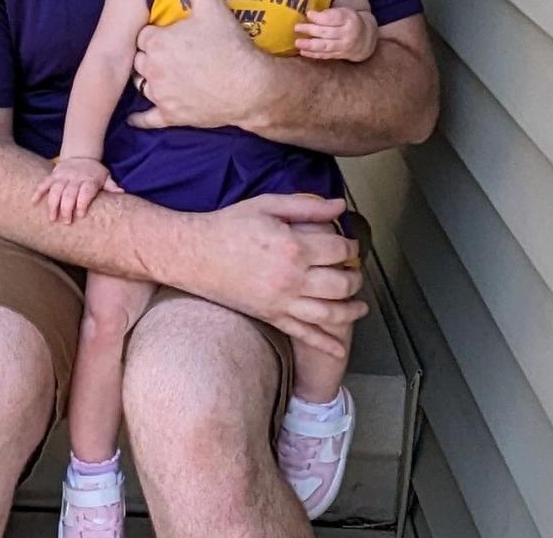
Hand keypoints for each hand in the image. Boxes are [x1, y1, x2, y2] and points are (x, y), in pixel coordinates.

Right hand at [31, 157, 122, 222]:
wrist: (81, 154)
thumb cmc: (94, 172)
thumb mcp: (105, 176)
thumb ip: (111, 186)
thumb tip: (121, 193)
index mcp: (89, 180)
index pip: (85, 191)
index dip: (82, 202)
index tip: (80, 214)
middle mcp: (75, 178)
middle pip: (69, 193)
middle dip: (66, 208)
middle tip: (66, 222)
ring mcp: (62, 177)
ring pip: (56, 190)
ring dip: (53, 204)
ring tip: (52, 218)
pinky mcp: (53, 175)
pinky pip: (44, 183)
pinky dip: (38, 191)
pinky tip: (33, 201)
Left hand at [129, 0, 266, 129]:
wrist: (251, 87)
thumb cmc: (231, 46)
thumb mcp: (212, 6)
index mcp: (155, 42)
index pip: (144, 35)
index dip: (158, 34)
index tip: (174, 35)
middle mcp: (151, 69)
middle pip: (140, 59)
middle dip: (152, 56)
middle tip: (175, 54)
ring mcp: (160, 94)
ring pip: (143, 84)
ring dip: (151, 79)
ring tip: (170, 74)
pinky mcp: (170, 116)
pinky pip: (147, 118)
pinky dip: (141, 118)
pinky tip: (135, 118)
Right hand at [184, 194, 366, 358]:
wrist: (192, 253)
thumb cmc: (227, 226)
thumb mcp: (266, 205)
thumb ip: (305, 205)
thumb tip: (339, 205)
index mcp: (293, 247)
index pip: (340, 251)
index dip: (351, 246)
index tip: (349, 245)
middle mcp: (292, 278)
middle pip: (342, 284)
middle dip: (355, 277)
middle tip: (355, 272)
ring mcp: (281, 301)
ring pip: (330, 313)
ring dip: (351, 310)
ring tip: (360, 306)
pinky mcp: (270, 315)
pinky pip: (304, 334)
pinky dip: (325, 343)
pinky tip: (339, 347)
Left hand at [295, 7, 377, 62]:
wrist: (365, 39)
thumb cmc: (348, 22)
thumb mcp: (343, 12)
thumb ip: (329, 14)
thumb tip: (310, 15)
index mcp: (349, 19)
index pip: (334, 18)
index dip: (320, 17)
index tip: (308, 14)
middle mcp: (348, 34)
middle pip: (327, 32)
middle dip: (310, 30)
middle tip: (297, 27)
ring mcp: (344, 46)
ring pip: (326, 46)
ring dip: (310, 45)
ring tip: (298, 42)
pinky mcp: (339, 55)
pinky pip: (325, 55)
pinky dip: (313, 54)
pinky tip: (302, 52)